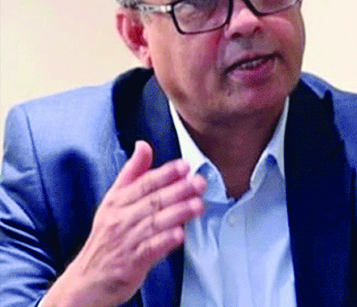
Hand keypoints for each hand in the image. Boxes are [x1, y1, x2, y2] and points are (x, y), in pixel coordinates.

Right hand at [41, 141, 205, 306]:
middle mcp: (121, 219)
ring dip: (178, 213)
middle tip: (199, 182)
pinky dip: (165, 241)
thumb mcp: (114, 201)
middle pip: (152, 201)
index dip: (165, 174)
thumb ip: (132, 173)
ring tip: (197, 205)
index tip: (183, 166)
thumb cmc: (107, 238)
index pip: (143, 184)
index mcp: (117, 202)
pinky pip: (150, 249)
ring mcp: (126, 241)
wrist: (88, 280)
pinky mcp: (131, 263)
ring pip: (155, 223)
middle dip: (178, 190)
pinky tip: (180, 234)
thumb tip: (143, 145)